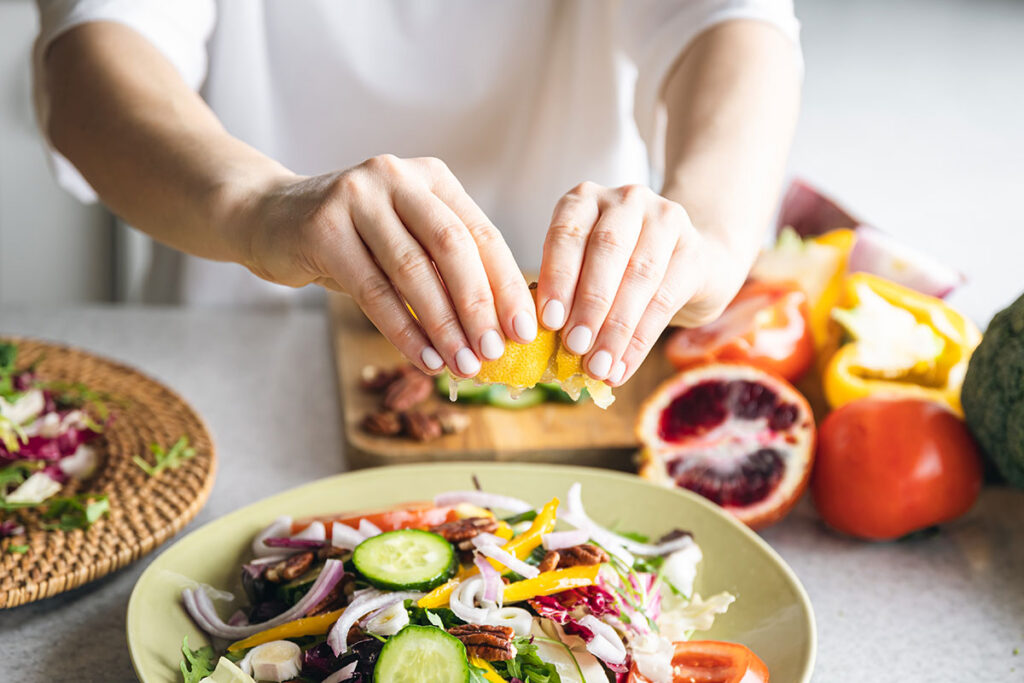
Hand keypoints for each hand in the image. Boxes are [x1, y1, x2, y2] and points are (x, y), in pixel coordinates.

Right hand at [235, 155, 537, 375]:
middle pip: (452, 247)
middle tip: (495, 351)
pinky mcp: (323, 227)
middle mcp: (397, 177)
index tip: (526, 330)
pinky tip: (425, 359)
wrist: (268, 218)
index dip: (507, 284)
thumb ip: (446, 268)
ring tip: (463, 365)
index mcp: (431, 178)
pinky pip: (373, 290)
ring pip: (413, 270)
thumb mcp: (403, 239)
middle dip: (479, 305)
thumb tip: (500, 328)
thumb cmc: (351, 239)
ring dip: (443, 325)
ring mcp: (357, 196)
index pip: (481, 233)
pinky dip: (403, 330)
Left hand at [536, 182, 745, 385]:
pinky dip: (640, 340)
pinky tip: (623, 367)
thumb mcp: (585, 270)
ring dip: (615, 328)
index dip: (557, 278)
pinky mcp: (694, 250)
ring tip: (599, 366)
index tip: (549, 321)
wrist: (687, 261)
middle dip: (589, 304)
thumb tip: (541, 342)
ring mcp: (666, 219)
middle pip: (607, 249)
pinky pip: (665, 298)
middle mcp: (626, 200)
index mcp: (585, 199)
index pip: (568, 233)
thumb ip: (566, 294)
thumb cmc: (617, 271)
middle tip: (575, 347)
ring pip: (639, 275)